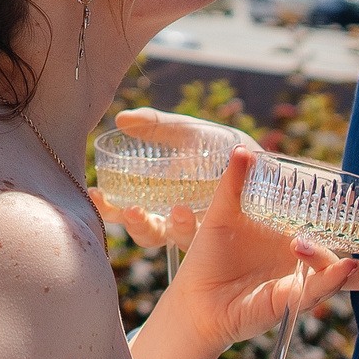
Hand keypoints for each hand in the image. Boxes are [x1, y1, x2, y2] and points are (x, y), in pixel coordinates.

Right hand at [87, 108, 253, 257]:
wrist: (263, 160)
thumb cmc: (220, 147)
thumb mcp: (187, 133)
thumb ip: (157, 126)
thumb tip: (122, 119)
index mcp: (160, 200)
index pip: (126, 209)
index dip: (108, 206)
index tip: (95, 193)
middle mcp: (176, 221)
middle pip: (148, 232)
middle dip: (135, 225)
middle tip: (130, 211)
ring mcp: (202, 230)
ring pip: (178, 239)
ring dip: (175, 228)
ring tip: (177, 212)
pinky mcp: (228, 235)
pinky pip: (214, 238)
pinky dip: (205, 225)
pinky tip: (201, 212)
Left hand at [96, 145, 358, 357]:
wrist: (191, 297)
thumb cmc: (210, 259)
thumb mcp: (222, 214)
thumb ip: (234, 183)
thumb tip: (243, 148)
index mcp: (299, 245)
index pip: (342, 238)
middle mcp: (305, 269)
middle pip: (358, 269)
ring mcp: (298, 287)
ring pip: (340, 282)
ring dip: (351, 267)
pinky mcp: (285, 303)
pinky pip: (313, 293)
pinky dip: (331, 281)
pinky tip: (344, 268)